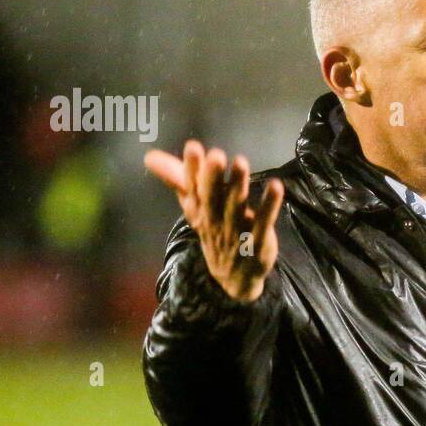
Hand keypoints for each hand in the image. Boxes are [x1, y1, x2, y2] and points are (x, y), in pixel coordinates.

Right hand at [144, 140, 283, 302]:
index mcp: (200, 211)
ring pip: (236, 207)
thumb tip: (149, 156)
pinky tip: (276, 186)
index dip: (193, 170)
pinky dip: (270, 205)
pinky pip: (264, 222)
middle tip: (215, 155)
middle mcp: (216, 220)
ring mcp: (237, 231)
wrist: (234, 277)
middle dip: (212, 177)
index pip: (193, 189)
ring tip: (240, 162)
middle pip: (212, 198)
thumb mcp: (194, 207)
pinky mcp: (258, 240)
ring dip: (238, 186)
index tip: (193, 147)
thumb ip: (177, 179)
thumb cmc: (215, 231)